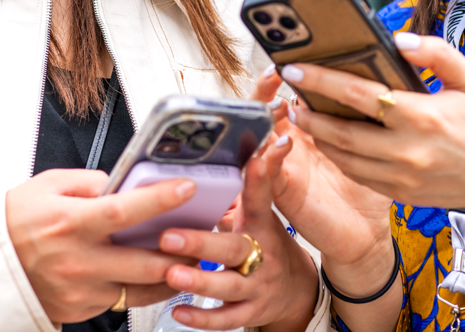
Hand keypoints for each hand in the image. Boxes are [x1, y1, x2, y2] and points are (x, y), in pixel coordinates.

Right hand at [5, 169, 196, 322]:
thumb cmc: (15, 220)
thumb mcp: (48, 186)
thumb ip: (90, 182)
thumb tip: (125, 182)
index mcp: (70, 223)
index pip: (124, 211)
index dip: (159, 200)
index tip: (188, 188)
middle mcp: (78, 260)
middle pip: (145, 261)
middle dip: (182, 250)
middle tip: (206, 232)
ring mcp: (81, 290)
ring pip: (142, 288)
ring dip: (173, 273)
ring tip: (193, 255)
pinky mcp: (81, 309)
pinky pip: (123, 300)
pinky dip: (145, 287)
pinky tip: (159, 273)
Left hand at [156, 132, 318, 331]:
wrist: (296, 290)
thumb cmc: (268, 246)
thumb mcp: (261, 216)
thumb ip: (247, 189)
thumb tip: (238, 150)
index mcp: (261, 226)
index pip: (261, 200)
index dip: (260, 180)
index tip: (257, 159)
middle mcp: (262, 256)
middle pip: (235, 249)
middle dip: (201, 243)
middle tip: (168, 236)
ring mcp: (257, 286)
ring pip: (230, 286)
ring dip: (199, 281)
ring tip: (172, 274)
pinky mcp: (251, 312)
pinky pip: (227, 319)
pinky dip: (202, 318)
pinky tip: (179, 312)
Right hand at [251, 69, 392, 267]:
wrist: (366, 231)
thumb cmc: (368, 185)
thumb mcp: (368, 142)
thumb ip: (363, 113)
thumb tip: (373, 74)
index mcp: (307, 129)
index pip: (286, 94)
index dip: (282, 76)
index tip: (290, 57)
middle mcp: (288, 145)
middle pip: (261, 112)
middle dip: (263, 91)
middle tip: (275, 75)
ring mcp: (281, 169)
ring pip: (255, 140)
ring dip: (259, 122)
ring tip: (273, 106)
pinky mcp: (281, 195)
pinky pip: (263, 177)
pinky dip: (266, 161)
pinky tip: (277, 146)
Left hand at [283, 34, 464, 233]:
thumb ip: (436, 53)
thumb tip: (400, 39)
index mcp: (422, 116)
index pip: (359, 94)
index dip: (321, 81)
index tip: (295, 69)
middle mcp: (409, 150)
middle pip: (342, 132)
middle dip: (308, 113)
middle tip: (288, 96)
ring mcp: (404, 177)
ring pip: (346, 159)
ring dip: (320, 138)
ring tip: (303, 117)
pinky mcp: (403, 194)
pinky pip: (360, 176)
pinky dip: (340, 159)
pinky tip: (331, 141)